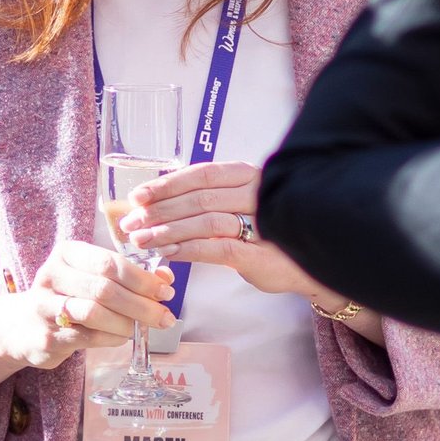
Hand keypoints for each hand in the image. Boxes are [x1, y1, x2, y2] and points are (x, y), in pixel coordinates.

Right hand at [0, 241, 175, 371]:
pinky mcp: (45, 336)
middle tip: (165, 317)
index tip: (166, 293)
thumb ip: (130, 276)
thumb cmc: (69, 296)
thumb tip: (166, 279)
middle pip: (104, 288)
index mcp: (67, 253)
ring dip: (126, 323)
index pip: (110, 263)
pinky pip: (86, 337)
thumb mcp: (94, 278)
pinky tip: (121, 337)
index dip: (142, 279)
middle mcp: (52, 274)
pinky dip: (110, 338)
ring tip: (142, 329)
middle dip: (140, 304)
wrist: (24, 326)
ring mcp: (44, 306)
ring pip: (93, 313)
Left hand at [122, 161, 322, 300]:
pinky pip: (216, 248)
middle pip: (199, 196)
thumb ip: (208, 200)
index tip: (138, 196)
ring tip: (142, 240)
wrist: (308, 267)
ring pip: (205, 221)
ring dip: (168, 231)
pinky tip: (167, 253)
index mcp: (248, 175)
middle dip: (159, 210)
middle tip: (131, 223)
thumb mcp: (239, 208)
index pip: (202, 174)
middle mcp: (257, 192)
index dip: (167, 184)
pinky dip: (188, 249)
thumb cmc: (268, 234)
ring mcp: (261, 222)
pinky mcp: (259, 254)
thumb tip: (156, 203)